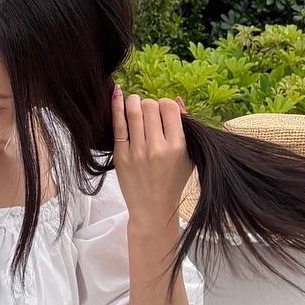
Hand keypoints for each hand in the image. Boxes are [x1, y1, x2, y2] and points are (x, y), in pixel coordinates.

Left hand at [112, 86, 191, 235]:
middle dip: (149, 105)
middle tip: (148, 114)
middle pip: (150, 106)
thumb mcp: (188, 157)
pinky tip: (117, 95)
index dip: (164, 104)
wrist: (153, 210)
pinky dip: (116, 106)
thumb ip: (185, 128)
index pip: (168, 107)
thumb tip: (175, 99)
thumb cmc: (173, 182)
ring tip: (134, 104)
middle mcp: (157, 148)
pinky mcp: (121, 156)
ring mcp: (137, 152)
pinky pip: (118, 125)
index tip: (162, 113)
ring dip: (133, 102)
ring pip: (133, 111)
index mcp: (177, 146)